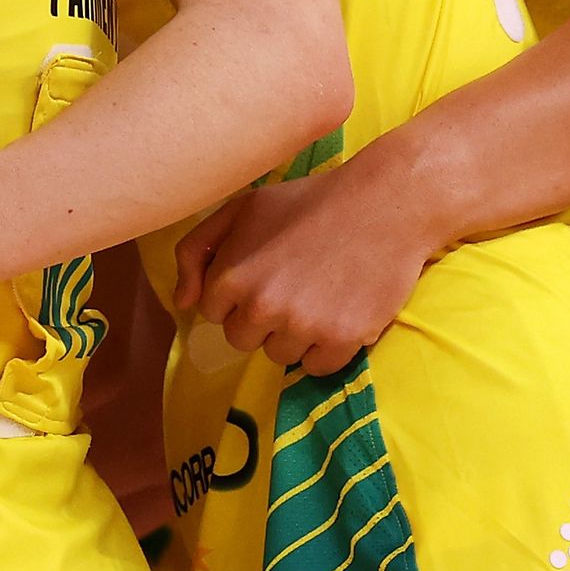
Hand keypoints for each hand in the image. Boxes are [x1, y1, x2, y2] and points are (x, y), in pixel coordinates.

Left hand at [168, 159, 436, 377]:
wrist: (386, 203)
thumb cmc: (309, 202)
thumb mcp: (243, 208)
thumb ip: (197, 251)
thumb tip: (183, 304)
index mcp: (233, 275)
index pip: (213, 312)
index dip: (235, 294)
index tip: (262, 274)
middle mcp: (263, 306)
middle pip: (242, 340)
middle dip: (259, 318)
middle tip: (291, 286)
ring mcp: (304, 326)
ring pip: (279, 356)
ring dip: (292, 335)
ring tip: (317, 296)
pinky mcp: (343, 340)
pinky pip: (317, 368)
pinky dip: (325, 349)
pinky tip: (336, 314)